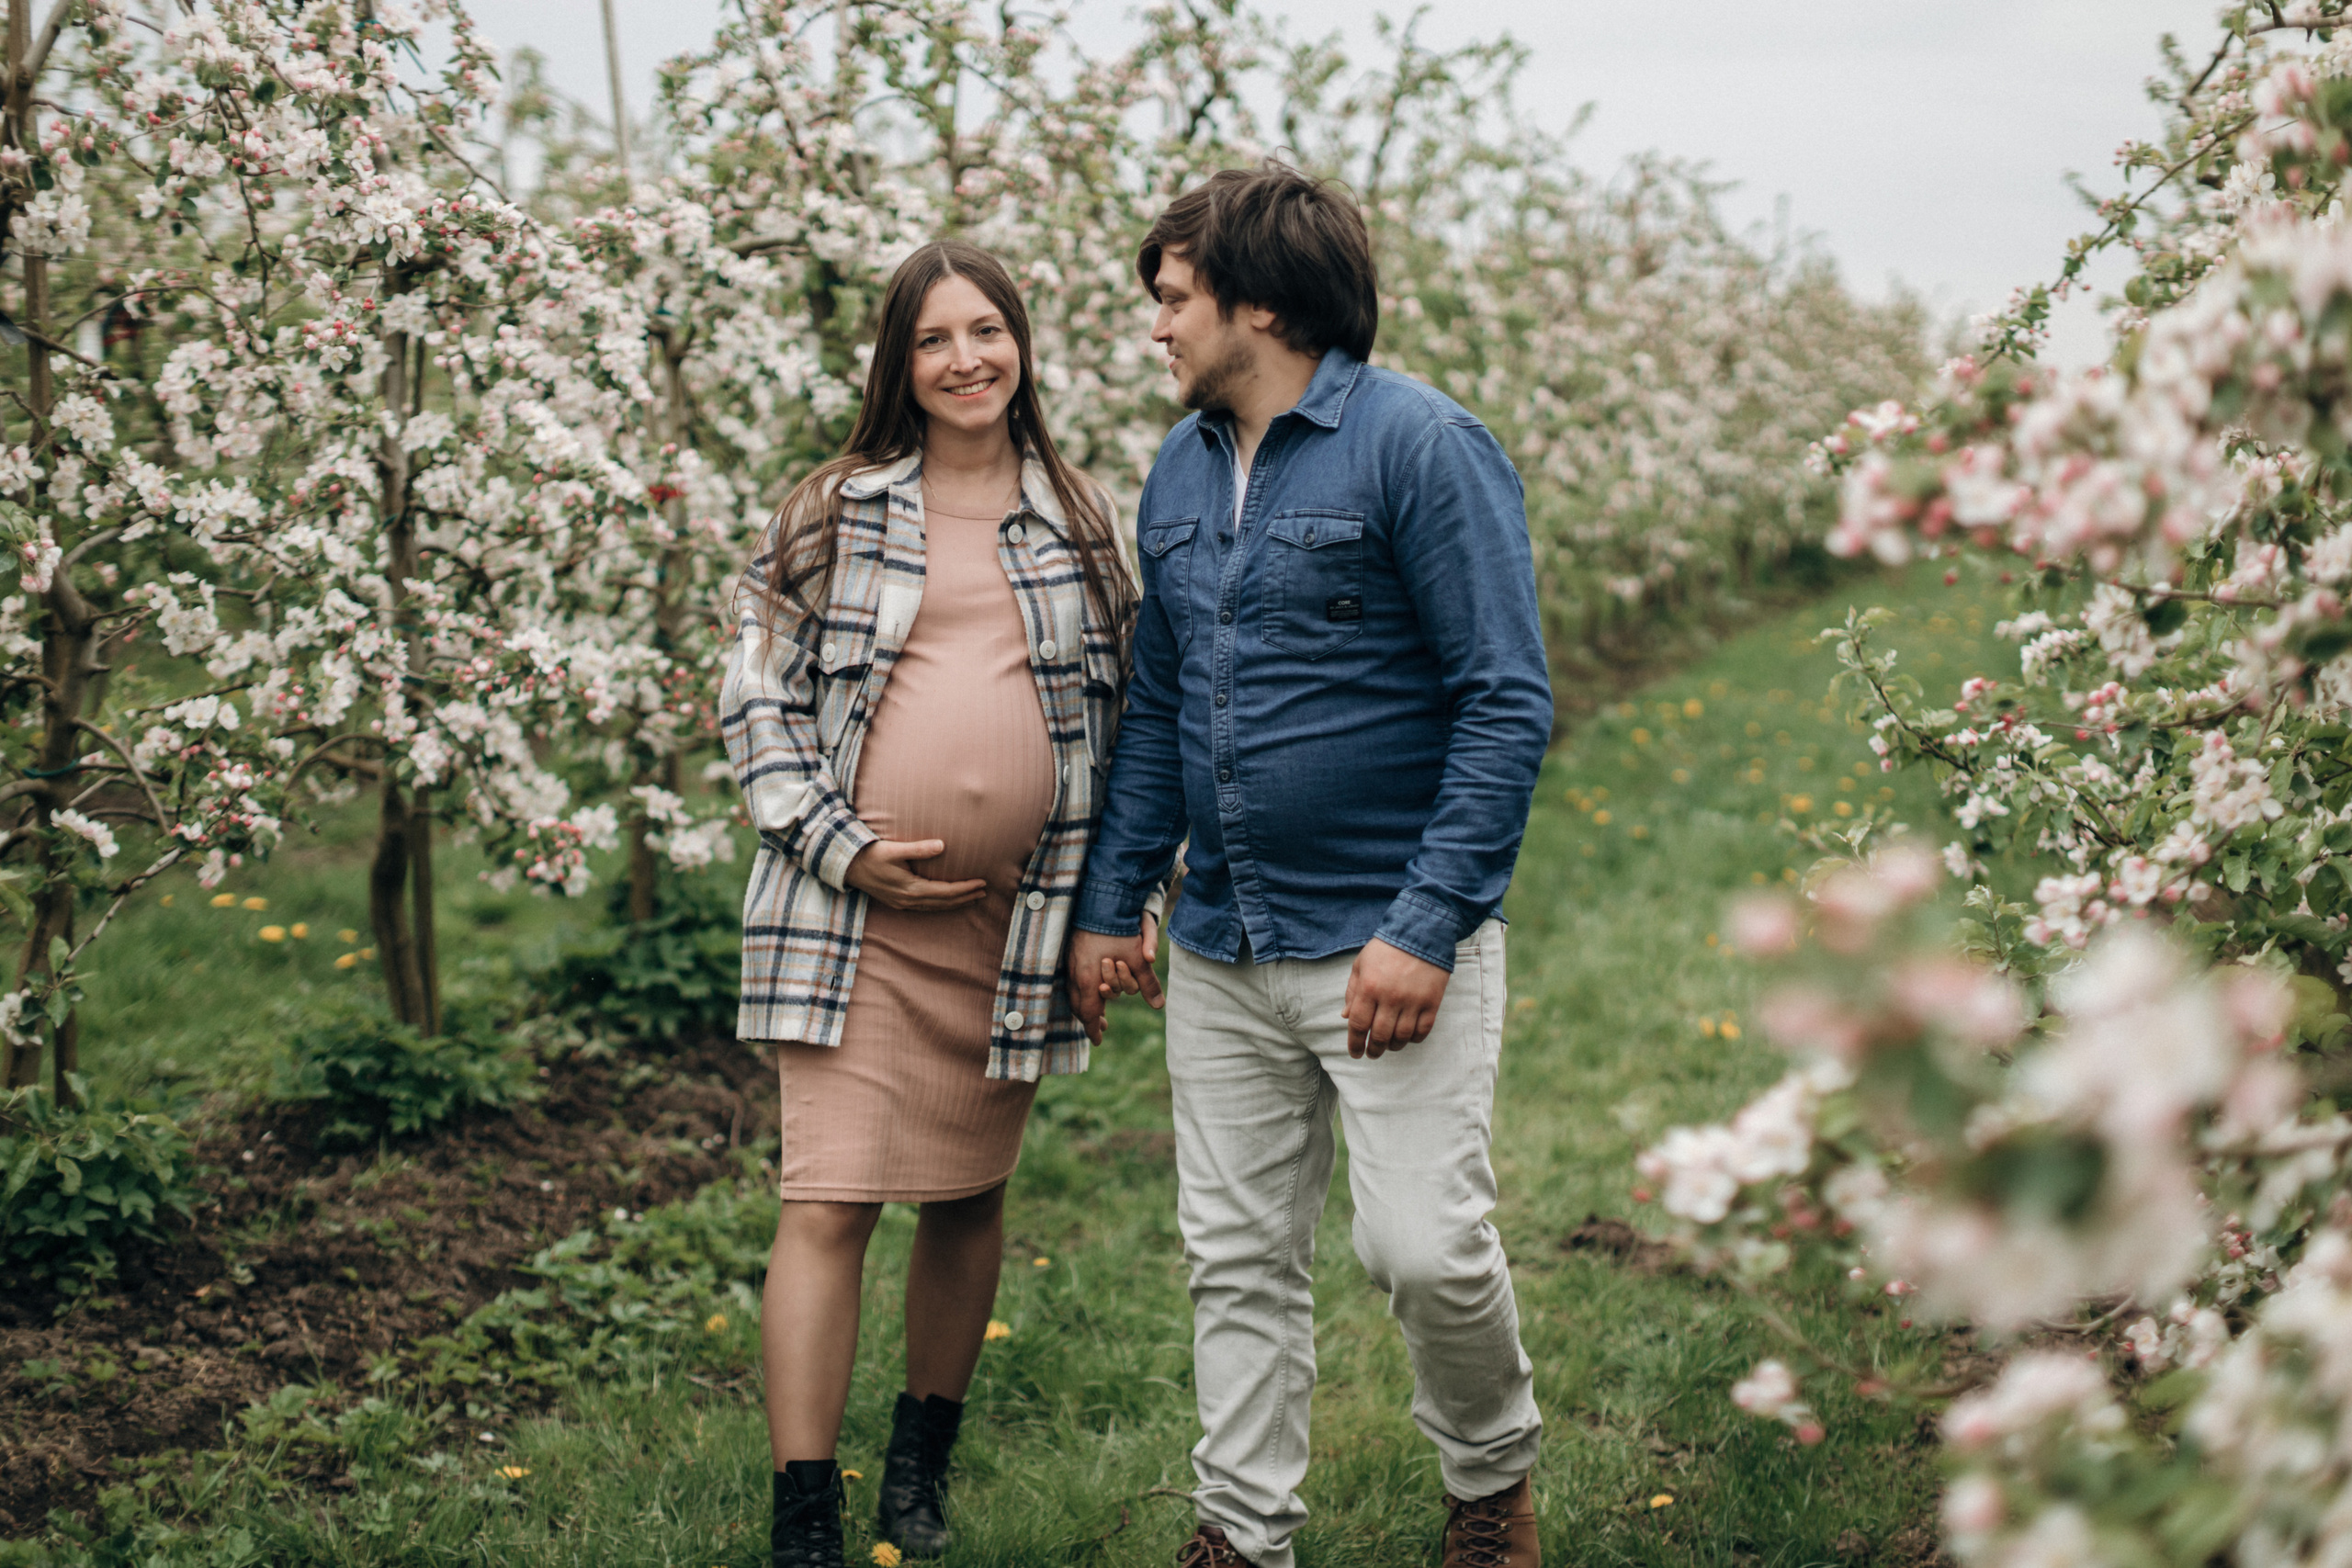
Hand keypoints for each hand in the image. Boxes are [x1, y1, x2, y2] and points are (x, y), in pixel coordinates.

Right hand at [844, 839, 988, 911]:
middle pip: (943, 902)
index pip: (945, 891)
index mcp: (910, 888)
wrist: (846, 867)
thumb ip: (919, 848)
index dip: (965, 888)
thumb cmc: (869, 854)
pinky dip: (940, 905)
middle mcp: (908, 900)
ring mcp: (902, 903)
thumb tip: (942, 845)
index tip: (982, 883)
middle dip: (965, 897)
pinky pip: (925, 907)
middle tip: (985, 892)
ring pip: (935, 907)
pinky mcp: (897, 902)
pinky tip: (946, 902)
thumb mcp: (894, 849)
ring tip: (972, 898)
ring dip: (955, 903)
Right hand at [1068, 916, 1163, 1044]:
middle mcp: (1075, 974)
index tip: (1098, 1041)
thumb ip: (1147, 983)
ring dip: (1085, 1003)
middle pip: (1078, 1006)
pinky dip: (1080, 988)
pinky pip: (1071, 978)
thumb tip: (1160, 1005)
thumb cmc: (1118, 931)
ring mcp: (1069, 963)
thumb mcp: (1138, 959)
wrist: (1099, 902)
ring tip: (1097, 1007)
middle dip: (1090, 1018)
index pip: (1089, 1014)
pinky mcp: (1070, 952)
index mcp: (1089, 981)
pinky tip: (1089, 984)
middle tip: (1101, 1026)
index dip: (1094, 1030)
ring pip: (1073, 992)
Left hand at [1341, 938, 1449, 1059]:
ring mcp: (1413, 1001)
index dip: (1355, 1043)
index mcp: (1369, 987)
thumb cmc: (1387, 948)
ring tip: (1389, 1046)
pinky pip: (1423, 1030)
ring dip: (1393, 1046)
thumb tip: (1346, 1017)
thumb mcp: (1361, 964)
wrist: (1421, 932)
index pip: (1358, 1024)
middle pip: (1380, 1035)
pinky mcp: (1431, 1002)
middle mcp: (1390, 997)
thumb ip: (1352, 991)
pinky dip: (1414, 1039)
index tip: (1355, 1052)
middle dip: (1374, 1049)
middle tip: (1372, 1053)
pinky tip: (1408, 1038)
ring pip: (1402, 1036)